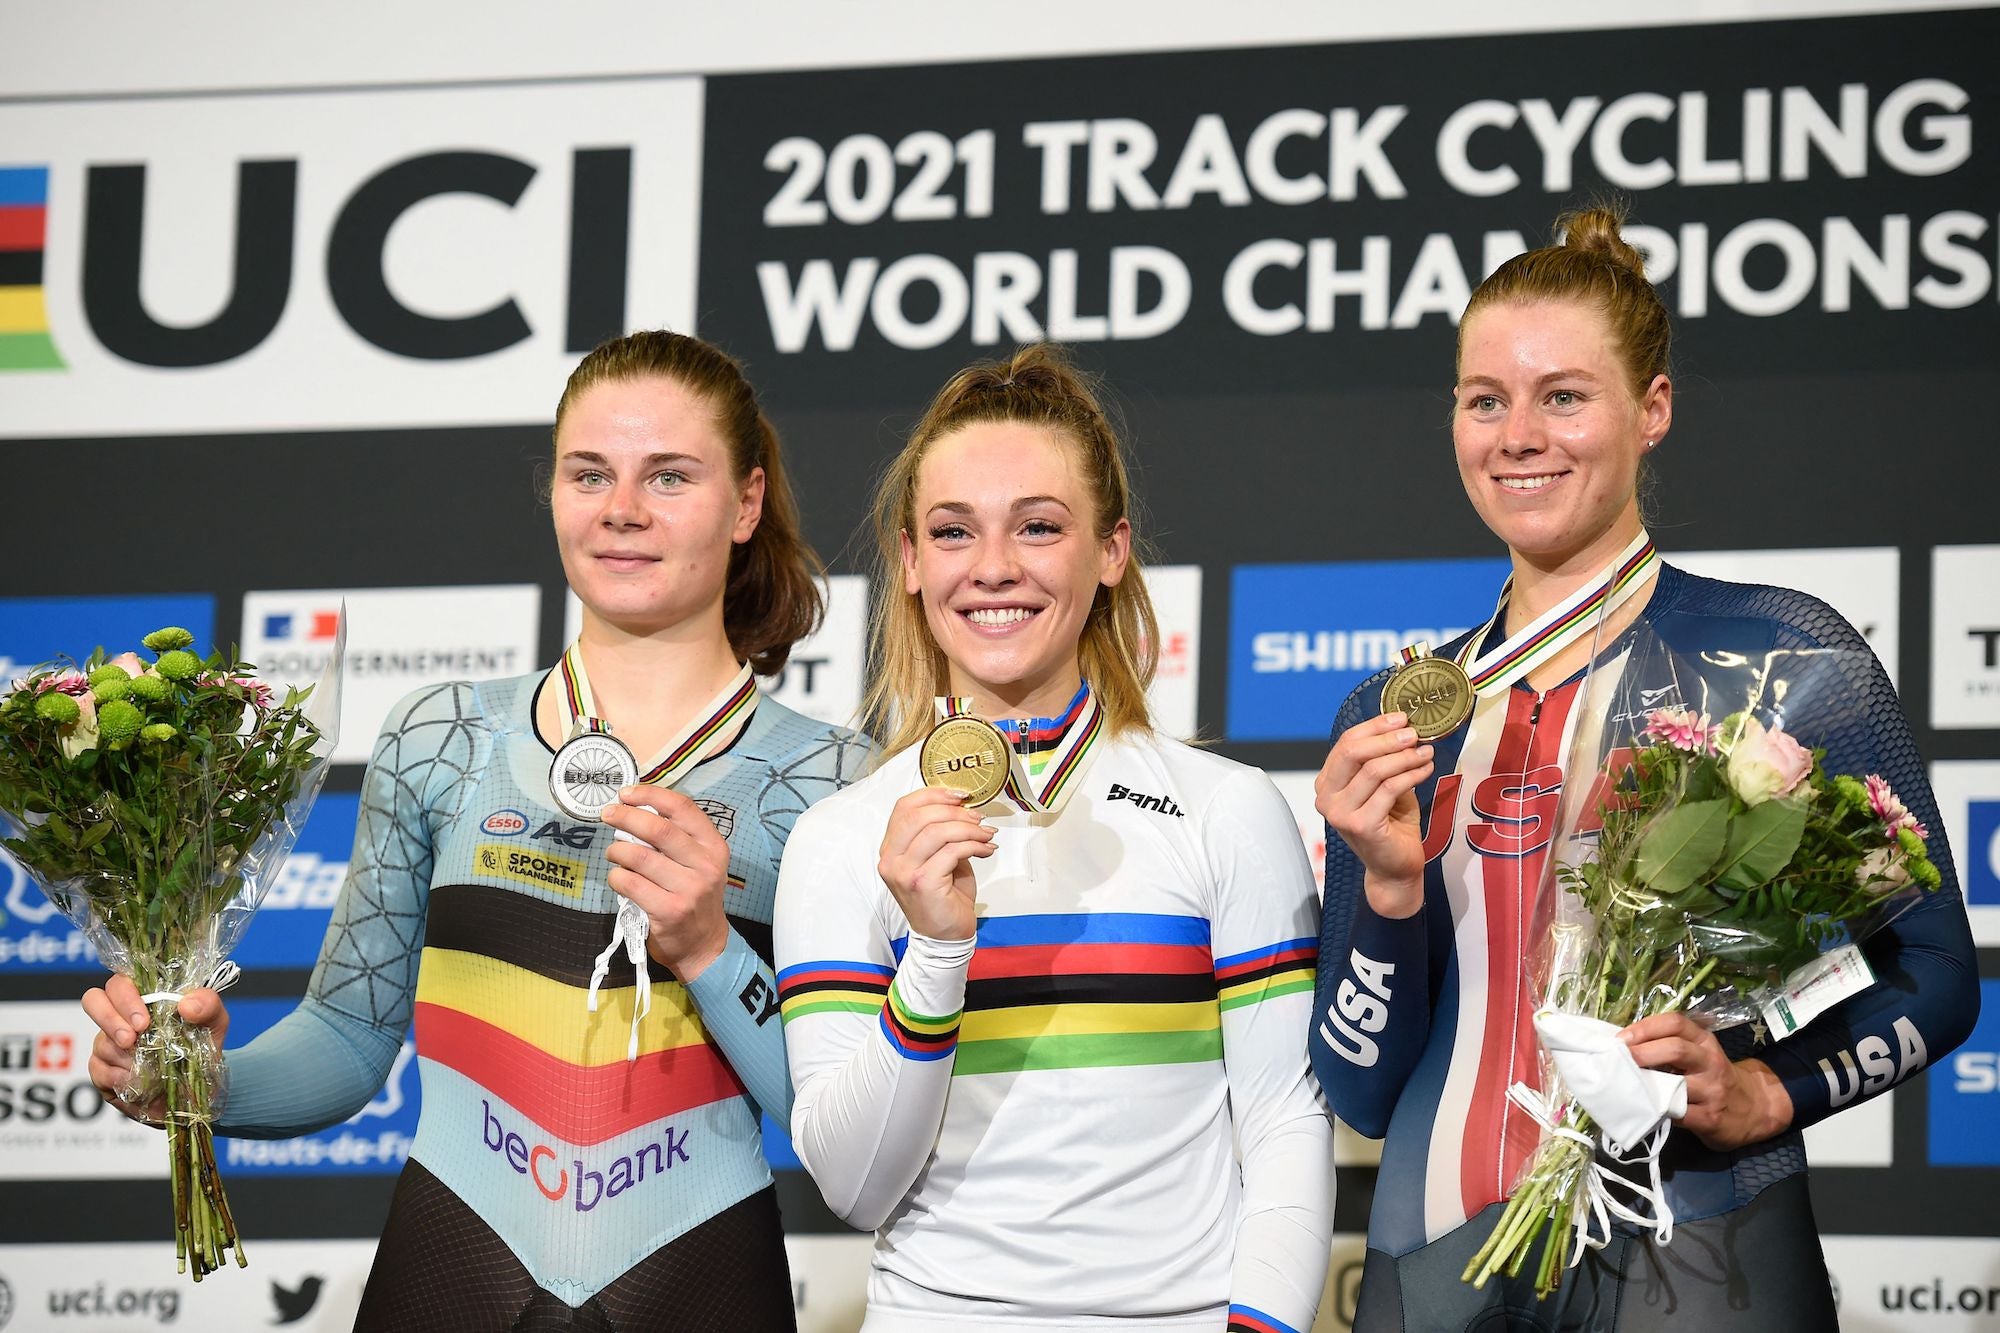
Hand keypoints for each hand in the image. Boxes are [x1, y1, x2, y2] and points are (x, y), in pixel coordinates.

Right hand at [81, 973, 228, 1125]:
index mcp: (146, 997)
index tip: (143, 1020)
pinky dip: (116, 1076)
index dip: (124, 996)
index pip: (121, 981)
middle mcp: (122, 1016)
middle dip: (110, 1019)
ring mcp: (109, 1042)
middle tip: (131, 1039)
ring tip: (142, 1064)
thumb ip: (208, 1006)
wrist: (196, 1090)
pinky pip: (97, 1069)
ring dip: (121, 1054)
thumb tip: (188, 1004)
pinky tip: (133, 1080)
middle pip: (94, 1000)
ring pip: (99, 1040)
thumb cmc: (202, 1049)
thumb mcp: (215, 1024)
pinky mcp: (103, 1070)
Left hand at [601, 784, 733, 982]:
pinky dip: (616, 877)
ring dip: (617, 850)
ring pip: (640, 857)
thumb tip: (635, 810)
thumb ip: (678, 838)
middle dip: (626, 817)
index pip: (683, 808)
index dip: (651, 795)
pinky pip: (630, 884)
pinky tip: (618, 878)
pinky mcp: (669, 911)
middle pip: (658, 830)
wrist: (703, 945)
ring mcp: (688, 889)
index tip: (627, 793)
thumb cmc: (695, 896)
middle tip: (608, 814)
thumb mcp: (700, 863)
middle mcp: (706, 865)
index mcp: (714, 846)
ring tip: (613, 852)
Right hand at [876, 787, 993, 940]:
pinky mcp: (923, 883)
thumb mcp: (937, 858)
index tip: (960, 795)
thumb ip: (941, 833)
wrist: (945, 936)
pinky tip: (986, 850)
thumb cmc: (943, 897)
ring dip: (968, 828)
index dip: (932, 794)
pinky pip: (952, 851)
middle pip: (919, 815)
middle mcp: (891, 860)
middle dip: (954, 811)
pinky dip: (974, 845)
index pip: (903, 808)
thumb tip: (964, 809)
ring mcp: (904, 872)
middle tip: (978, 817)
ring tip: (986, 834)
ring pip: (937, 831)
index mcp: (890, 849)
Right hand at [1314, 711, 1432, 917]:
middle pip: (1353, 752)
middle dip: (1386, 738)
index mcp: (1327, 783)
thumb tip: (1404, 727)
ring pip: (1373, 770)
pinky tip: (1426, 770)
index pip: (1345, 744)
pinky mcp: (1361, 825)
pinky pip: (1389, 789)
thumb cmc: (1390, 824)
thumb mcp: (1383, 785)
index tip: (1401, 718)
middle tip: (1414, 733)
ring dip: (1404, 756)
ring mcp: (1340, 813)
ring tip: (1426, 752)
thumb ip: (1383, 760)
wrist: (1395, 868)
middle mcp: (1326, 797)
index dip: (1373, 727)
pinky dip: (1411, 775)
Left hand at [1620, 1012, 1793, 1150]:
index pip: (1675, 1023)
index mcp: (1704, 1041)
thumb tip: (1623, 1044)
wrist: (1753, 1110)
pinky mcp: (1710, 1118)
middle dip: (1641, 1053)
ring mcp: (1713, 1091)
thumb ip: (1669, 1045)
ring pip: (1676, 1083)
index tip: (1621, 1039)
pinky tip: (1644, 1107)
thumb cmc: (1712, 1078)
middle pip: (1675, 1048)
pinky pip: (1678, 1113)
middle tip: (1617, 1060)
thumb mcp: (1699, 1054)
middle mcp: (1710, 1062)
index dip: (1645, 1028)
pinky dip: (1657, 1109)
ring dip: (1646, 1083)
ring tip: (1624, 1084)